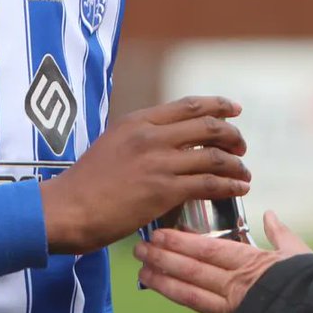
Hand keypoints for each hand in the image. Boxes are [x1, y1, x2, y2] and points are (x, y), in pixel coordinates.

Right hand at [39, 96, 249, 254]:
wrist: (68, 207)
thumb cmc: (86, 181)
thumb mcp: (112, 143)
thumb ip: (140, 137)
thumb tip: (166, 139)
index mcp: (137, 121)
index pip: (188, 105)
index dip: (218, 105)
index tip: (235, 110)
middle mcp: (150, 136)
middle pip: (208, 126)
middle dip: (233, 134)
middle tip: (241, 146)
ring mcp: (158, 162)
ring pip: (214, 156)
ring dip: (236, 164)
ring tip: (244, 172)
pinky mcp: (163, 191)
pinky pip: (209, 184)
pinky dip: (230, 185)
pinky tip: (239, 188)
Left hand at [134, 210, 310, 312]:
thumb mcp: (300, 254)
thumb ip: (280, 234)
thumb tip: (270, 213)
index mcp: (250, 262)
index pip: (206, 247)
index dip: (179, 240)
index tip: (158, 233)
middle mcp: (237, 286)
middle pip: (192, 269)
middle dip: (163, 258)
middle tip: (140, 249)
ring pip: (191, 296)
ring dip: (165, 285)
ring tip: (144, 275)